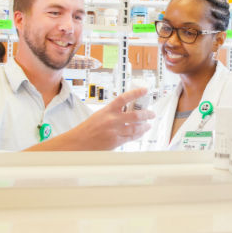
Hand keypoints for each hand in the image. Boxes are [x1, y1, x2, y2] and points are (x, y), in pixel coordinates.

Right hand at [27, 88, 154, 150]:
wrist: (79, 142)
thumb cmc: (88, 128)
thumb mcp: (100, 115)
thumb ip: (113, 112)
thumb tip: (127, 111)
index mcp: (108, 110)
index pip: (124, 98)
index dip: (136, 93)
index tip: (145, 90)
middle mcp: (112, 120)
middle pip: (135, 115)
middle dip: (147, 114)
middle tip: (152, 114)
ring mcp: (114, 131)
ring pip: (135, 128)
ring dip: (144, 126)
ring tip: (148, 125)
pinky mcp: (115, 142)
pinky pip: (130, 138)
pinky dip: (137, 135)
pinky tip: (141, 133)